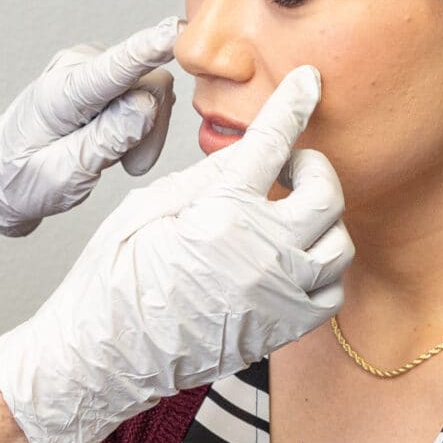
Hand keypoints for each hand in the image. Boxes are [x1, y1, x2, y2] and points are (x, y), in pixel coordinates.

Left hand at [0, 19, 180, 236]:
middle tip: (127, 165)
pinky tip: (113, 143)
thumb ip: (105, 141)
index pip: (114, 68)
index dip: (149, 49)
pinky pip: (143, 91)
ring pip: (151, 89)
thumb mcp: (63, 176)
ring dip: (144, 130)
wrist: (0, 178)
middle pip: (148, 84)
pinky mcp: (100, 73)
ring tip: (114, 158)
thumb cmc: (24, 180)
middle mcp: (75, 68)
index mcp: (60, 95)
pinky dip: (138, 123)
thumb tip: (146, 105)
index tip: (175, 32)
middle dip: (149, 128)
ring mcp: (88, 66)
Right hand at [0, 65, 353, 442]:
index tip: (309, 83)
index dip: (295, 103)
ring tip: (290, 216)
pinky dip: (321, 270)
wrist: (103, 360)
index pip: (274, 141)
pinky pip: (330, 292)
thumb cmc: (110, 283)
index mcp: (222, 213)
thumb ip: (205, 178)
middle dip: (312, 167)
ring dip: (321, 220)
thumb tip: (247, 151)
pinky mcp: (280, 330)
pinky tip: (293, 260)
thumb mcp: (145, 210)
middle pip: (325, 191)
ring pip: (339, 244)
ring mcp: (277, 296)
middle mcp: (262, 253)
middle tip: (289, 167)